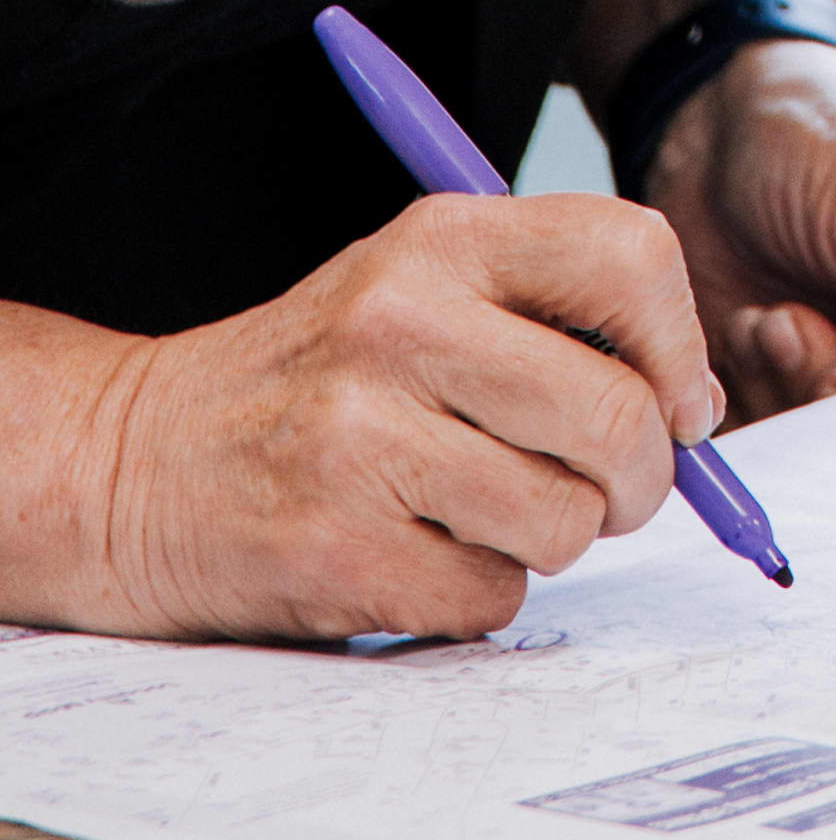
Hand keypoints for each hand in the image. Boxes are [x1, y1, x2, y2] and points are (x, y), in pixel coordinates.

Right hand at [45, 195, 721, 643]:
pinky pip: (491, 599)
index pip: (633, 257)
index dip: (680, 346)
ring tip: (484, 515)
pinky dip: (475, 596)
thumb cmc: (316, 382)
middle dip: (639, 479)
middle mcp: (402, 323)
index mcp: (441, 240)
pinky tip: (416, 555)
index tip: (675, 403)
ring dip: (551, 542)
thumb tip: (695, 412)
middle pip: (617, 414)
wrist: (136, 463)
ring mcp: (361, 437)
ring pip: (565, 521)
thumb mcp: (422, 293)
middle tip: (606, 491)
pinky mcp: (333, 547)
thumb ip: (555, 320)